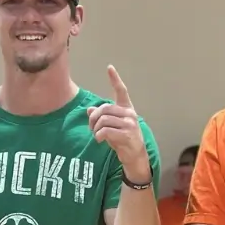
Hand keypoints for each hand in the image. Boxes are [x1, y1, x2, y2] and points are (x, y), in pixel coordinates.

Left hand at [87, 65, 150, 182]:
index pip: (121, 91)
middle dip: (93, 118)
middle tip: (91, 128)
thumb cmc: (123, 140)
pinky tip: (99, 140)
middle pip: (104, 108)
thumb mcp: (111, 127)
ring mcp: (129, 123)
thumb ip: (102, 118)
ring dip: (95, 129)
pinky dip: (98, 136)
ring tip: (96, 135)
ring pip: (103, 120)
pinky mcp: (127, 134)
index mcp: (127, 109)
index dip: (115, 79)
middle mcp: (130, 113)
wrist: (134, 156)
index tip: (110, 68)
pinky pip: (105, 131)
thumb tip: (89, 110)